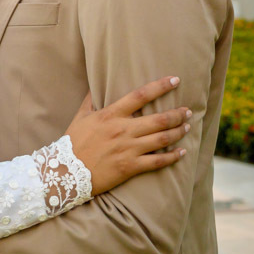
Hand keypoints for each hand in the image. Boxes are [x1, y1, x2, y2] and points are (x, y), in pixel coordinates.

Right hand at [64, 76, 190, 194]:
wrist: (65, 173)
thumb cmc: (72, 143)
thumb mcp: (80, 117)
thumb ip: (90, 100)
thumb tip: (94, 84)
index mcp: (111, 115)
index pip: (140, 95)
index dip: (160, 86)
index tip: (175, 80)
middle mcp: (123, 130)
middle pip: (158, 119)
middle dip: (177, 114)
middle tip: (188, 110)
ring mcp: (128, 149)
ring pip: (161, 139)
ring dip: (178, 132)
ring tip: (187, 127)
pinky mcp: (130, 167)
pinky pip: (157, 162)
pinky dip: (172, 157)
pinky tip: (182, 152)